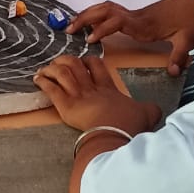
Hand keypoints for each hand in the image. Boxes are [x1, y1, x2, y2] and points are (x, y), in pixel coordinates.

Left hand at [34, 55, 159, 132]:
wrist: (117, 132)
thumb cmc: (130, 123)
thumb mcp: (148, 113)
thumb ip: (150, 108)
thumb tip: (156, 110)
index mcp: (108, 88)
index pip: (97, 66)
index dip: (89, 61)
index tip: (83, 61)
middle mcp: (91, 88)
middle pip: (76, 65)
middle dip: (66, 61)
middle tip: (59, 63)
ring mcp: (78, 96)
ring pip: (61, 74)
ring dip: (51, 69)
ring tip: (44, 70)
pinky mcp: (66, 106)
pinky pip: (51, 89)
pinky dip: (43, 82)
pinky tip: (37, 79)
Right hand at [68, 0, 193, 75]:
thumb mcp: (189, 38)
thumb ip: (179, 55)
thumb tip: (173, 72)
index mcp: (144, 24)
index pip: (117, 22)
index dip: (102, 29)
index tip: (89, 40)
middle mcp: (136, 16)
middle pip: (105, 10)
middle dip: (85, 18)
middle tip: (68, 29)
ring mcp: (136, 14)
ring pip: (106, 8)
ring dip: (89, 14)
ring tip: (73, 25)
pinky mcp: (138, 14)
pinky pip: (112, 11)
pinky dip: (98, 15)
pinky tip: (92, 24)